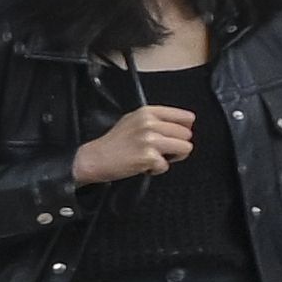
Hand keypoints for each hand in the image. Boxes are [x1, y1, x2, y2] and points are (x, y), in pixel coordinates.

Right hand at [66, 99, 201, 187]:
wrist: (95, 158)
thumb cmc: (114, 142)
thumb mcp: (133, 120)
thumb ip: (156, 119)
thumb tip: (185, 123)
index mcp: (148, 112)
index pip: (185, 117)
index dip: (184, 129)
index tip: (177, 136)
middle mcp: (150, 123)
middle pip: (187, 134)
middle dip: (177, 145)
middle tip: (161, 150)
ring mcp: (150, 140)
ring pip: (185, 148)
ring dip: (172, 157)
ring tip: (155, 157)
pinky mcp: (148, 157)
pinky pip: (167, 165)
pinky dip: (157, 169)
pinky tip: (144, 165)